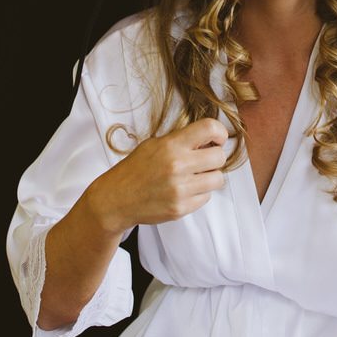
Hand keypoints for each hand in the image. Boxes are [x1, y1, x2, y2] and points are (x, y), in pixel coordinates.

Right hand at [87, 117, 228, 232]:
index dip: (219, 132)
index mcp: (171, 145)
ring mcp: (180, 189)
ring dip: (209, 177)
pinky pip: (206, 197)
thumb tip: (211, 139)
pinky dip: (199, 193)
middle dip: (215, 157)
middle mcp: (177, 166)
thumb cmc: (136, 169)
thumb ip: (182, 140)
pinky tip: (184, 190)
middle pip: (220, 157)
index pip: (210, 128)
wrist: (116, 199)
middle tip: (204, 160)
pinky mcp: (181, 208)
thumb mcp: (154, 144)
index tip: (216, 139)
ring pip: (217, 179)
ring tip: (194, 176)